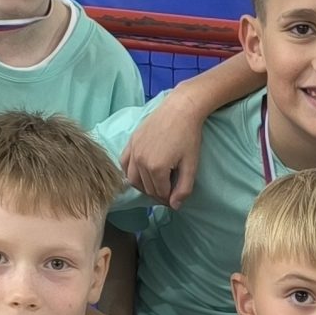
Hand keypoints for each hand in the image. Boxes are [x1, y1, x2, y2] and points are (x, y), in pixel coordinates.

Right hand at [119, 91, 206, 206]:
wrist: (180, 108)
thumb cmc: (189, 136)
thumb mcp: (191, 165)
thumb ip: (183, 188)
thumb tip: (175, 206)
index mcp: (156, 168)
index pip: (160, 193)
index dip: (169, 199)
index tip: (175, 198)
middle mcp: (140, 161)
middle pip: (146, 188)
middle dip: (157, 194)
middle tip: (168, 193)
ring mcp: (133, 151)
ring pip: (133, 179)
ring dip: (143, 185)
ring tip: (156, 184)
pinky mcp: (131, 142)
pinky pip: (124, 164)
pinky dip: (130, 172)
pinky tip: (140, 173)